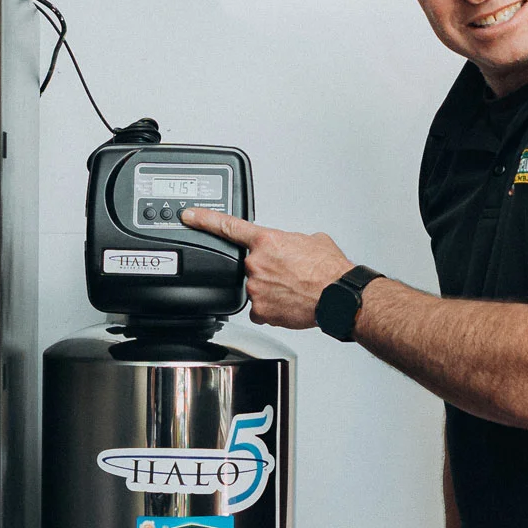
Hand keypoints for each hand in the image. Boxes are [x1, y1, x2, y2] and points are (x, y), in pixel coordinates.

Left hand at [180, 209, 353, 328]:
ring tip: (294, 289)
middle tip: (289, 273)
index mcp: (267, 241)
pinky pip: (260, 310)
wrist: (338, 295)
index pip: (228, 227)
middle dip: (267, 268)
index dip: (204, 219)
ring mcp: (256, 288)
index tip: (189, 216)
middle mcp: (257, 263)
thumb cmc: (329, 270)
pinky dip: (272, 308)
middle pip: (251, 265)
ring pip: (256, 288)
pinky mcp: (260, 310)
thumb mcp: (313, 240)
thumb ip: (292, 241)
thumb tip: (292, 246)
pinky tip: (288, 303)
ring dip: (272, 288)